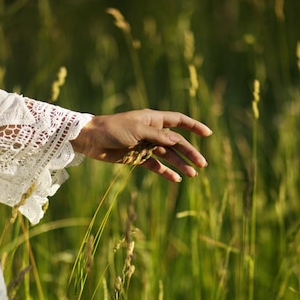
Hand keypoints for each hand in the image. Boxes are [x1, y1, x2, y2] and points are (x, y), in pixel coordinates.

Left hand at [72, 109, 211, 181]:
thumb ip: (158, 136)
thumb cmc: (113, 129)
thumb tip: (177, 142)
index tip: (208, 134)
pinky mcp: (137, 158)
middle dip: (190, 152)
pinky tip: (175, 179)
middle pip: (176, 142)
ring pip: (168, 156)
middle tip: (202, 164)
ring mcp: (145, 145)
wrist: (91, 140)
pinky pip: (155, 165)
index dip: (194, 127)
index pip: (179, 121)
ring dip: (180, 164)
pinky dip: (165, 172)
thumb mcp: (137, 130)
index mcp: (153, 120)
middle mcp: (152, 132)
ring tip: (192, 174)